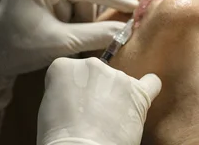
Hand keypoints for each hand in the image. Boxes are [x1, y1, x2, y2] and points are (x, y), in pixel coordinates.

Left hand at [0, 0, 135, 113]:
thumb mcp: (61, 42)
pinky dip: (70, 15)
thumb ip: (95, 34)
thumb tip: (126, 30)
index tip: (137, 6)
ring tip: (69, 37)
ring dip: (78, 17)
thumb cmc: (19, 49)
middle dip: (87, 16)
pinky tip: (63, 30)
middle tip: (90, 39)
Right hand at [38, 57, 161, 144]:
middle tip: (87, 113)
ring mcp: (117, 76)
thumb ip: (63, 89)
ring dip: (113, 94)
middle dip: (92, 89)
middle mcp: (91, 64)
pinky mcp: (138, 93)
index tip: (69, 104)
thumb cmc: (60, 134)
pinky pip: (150, 83)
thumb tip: (76, 93)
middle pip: (93, 73)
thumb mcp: (47, 103)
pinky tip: (143, 95)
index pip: (67, 72)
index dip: (69, 90)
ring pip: (117, 81)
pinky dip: (148, 87)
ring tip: (107, 119)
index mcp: (64, 66)